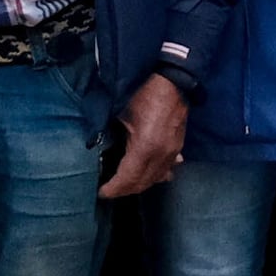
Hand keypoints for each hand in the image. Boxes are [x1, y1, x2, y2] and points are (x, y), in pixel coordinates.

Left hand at [99, 74, 190, 199]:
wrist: (173, 82)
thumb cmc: (144, 95)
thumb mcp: (121, 114)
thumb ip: (109, 135)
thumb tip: (96, 149)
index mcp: (145, 148)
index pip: (128, 179)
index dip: (113, 189)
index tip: (102, 192)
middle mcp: (161, 156)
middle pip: (142, 183)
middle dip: (124, 190)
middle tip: (110, 190)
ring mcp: (173, 153)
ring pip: (156, 179)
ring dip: (140, 184)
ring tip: (125, 184)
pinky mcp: (178, 148)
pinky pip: (166, 170)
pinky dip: (155, 176)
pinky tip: (147, 174)